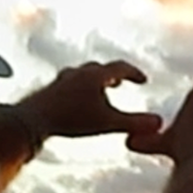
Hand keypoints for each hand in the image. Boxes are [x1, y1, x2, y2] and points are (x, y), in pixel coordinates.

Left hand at [9, 60, 163, 149]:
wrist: (32, 120)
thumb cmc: (70, 119)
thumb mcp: (107, 123)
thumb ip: (134, 123)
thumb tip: (160, 124)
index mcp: (95, 75)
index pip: (120, 68)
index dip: (134, 74)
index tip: (143, 80)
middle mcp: (78, 73)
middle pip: (100, 70)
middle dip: (113, 76)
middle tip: (121, 83)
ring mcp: (62, 81)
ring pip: (83, 76)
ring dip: (95, 81)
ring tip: (99, 91)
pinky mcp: (50, 91)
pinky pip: (70, 86)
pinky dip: (80, 91)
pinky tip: (76, 104)